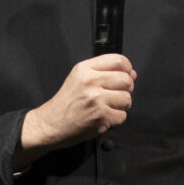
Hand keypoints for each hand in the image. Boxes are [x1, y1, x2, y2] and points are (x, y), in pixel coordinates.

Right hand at [15, 54, 136, 167]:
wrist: (50, 124)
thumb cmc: (66, 103)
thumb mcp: (80, 79)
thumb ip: (105, 73)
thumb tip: (132, 74)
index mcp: (85, 69)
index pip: (118, 60)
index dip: (127, 68)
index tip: (126, 75)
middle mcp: (90, 81)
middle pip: (126, 80)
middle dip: (126, 89)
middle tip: (115, 95)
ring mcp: (96, 99)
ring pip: (127, 99)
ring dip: (121, 106)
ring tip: (107, 107)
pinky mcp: (100, 116)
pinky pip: (122, 116)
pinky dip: (116, 119)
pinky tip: (104, 117)